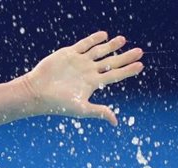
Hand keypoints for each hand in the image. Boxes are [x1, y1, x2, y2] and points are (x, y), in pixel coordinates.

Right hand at [21, 31, 142, 125]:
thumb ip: (99, 112)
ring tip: (123, 40)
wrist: (37, 92)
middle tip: (140, 51)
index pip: (114, 75)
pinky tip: (104, 35)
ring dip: (111, 46)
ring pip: (99, 51)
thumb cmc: (57, 103)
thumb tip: (115, 122)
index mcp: (92, 84)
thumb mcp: (81, 109)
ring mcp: (79, 62)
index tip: (141, 66)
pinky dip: (94, 39)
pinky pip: (84, 45)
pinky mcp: (68, 54)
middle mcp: (87, 72)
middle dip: (125, 57)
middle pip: (110, 62)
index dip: (128, 71)